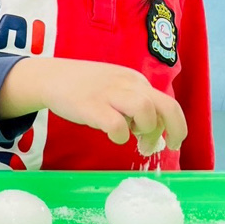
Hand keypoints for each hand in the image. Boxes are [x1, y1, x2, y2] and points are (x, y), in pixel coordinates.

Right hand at [0, 57, 187, 149]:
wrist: (50, 77)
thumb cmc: (83, 87)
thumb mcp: (114, 87)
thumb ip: (133, 103)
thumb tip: (152, 132)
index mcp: (135, 80)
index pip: (168, 103)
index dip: (173, 126)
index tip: (166, 140)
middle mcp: (127, 84)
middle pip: (166, 106)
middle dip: (174, 131)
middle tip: (164, 147)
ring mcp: (109, 93)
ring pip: (145, 111)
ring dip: (145, 130)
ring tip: (132, 136)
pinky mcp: (91, 106)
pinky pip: (116, 126)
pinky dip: (119, 137)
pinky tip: (111, 136)